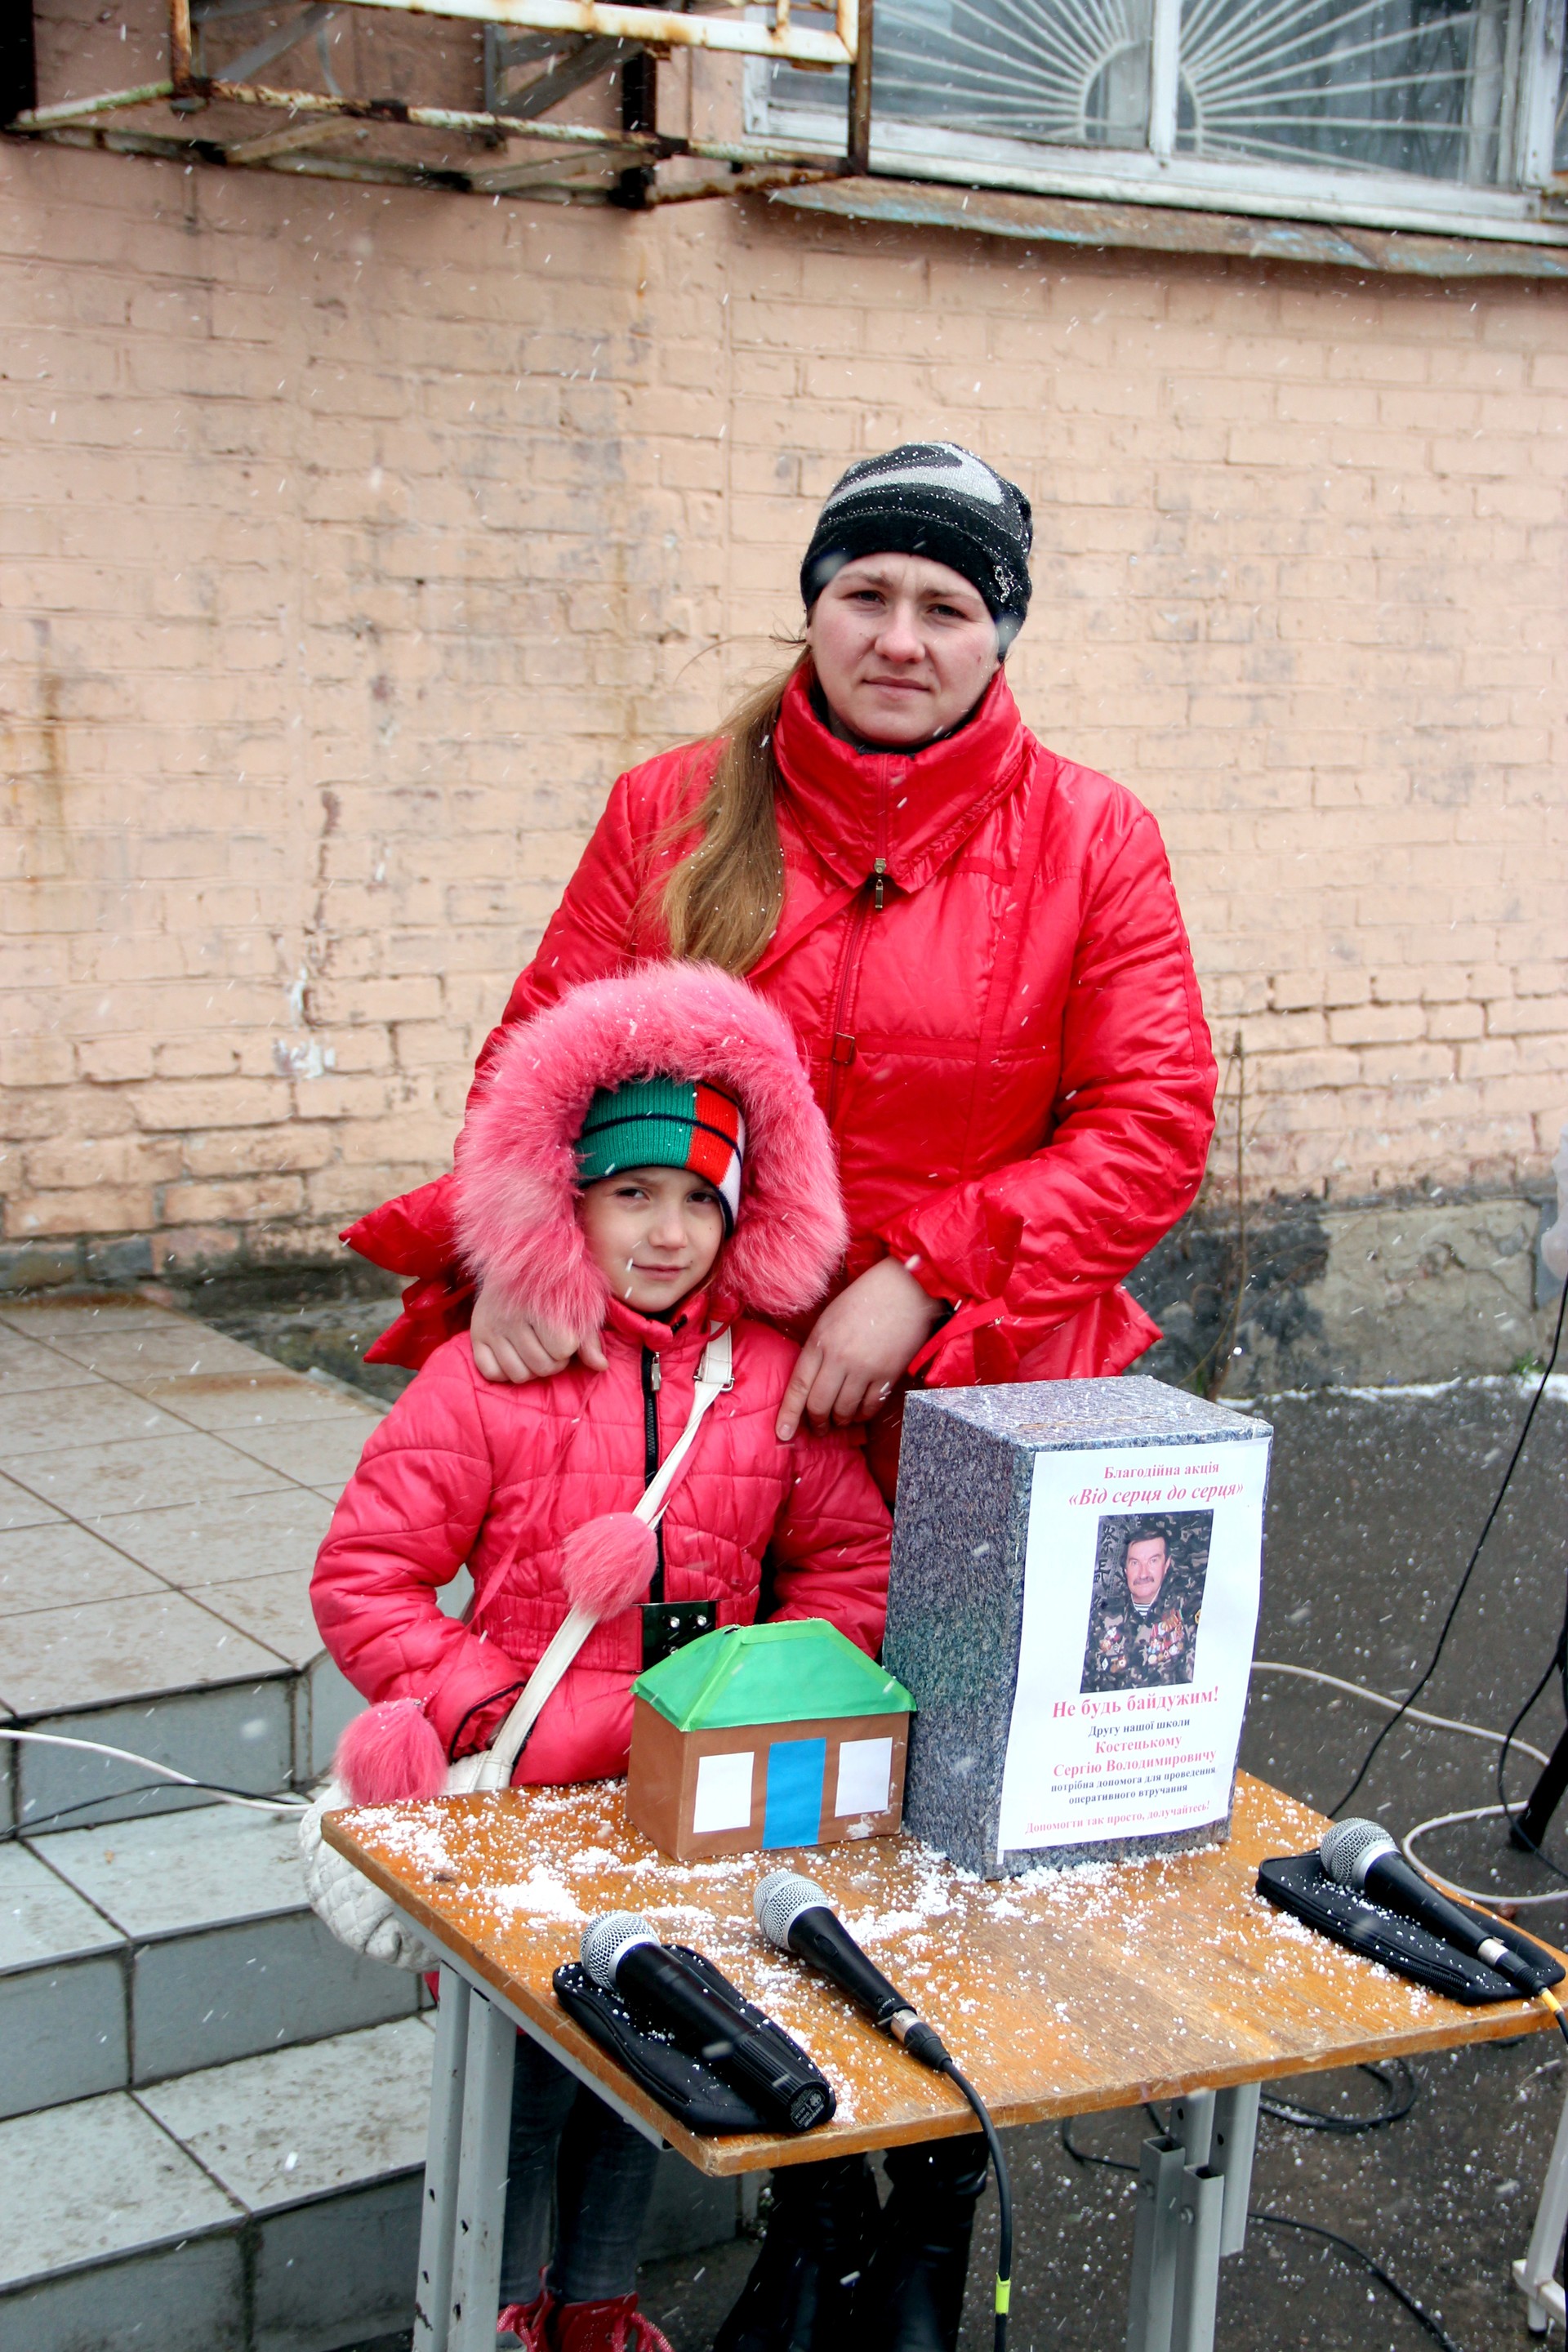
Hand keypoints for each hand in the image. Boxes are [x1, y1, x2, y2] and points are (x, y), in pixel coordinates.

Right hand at [470, 1284, 607, 1383]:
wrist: (514, 1260)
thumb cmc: (553, 1285)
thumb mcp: (577, 1302)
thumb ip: (589, 1336)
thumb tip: (601, 1366)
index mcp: (540, 1303)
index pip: (562, 1349)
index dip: (569, 1347)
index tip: (566, 1333)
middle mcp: (512, 1315)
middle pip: (542, 1367)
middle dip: (554, 1362)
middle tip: (551, 1346)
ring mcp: (492, 1326)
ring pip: (518, 1375)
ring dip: (531, 1370)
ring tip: (535, 1351)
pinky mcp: (476, 1334)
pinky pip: (492, 1373)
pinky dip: (504, 1372)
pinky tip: (513, 1355)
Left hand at [775, 1258, 945, 1440]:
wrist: (905, 1288)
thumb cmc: (864, 1299)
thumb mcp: (829, 1318)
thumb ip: (818, 1349)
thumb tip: (809, 1382)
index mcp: (820, 1341)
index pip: (798, 1386)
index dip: (788, 1413)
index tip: (781, 1433)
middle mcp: (839, 1358)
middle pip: (820, 1405)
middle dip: (817, 1423)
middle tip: (818, 1429)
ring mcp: (865, 1369)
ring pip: (845, 1411)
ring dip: (840, 1421)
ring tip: (840, 1420)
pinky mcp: (888, 1375)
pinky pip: (870, 1407)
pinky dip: (863, 1415)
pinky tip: (860, 1413)